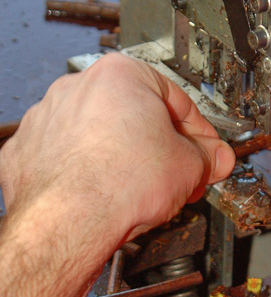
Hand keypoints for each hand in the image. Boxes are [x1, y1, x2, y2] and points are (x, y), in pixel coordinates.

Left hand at [0, 53, 234, 246]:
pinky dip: (86, 172)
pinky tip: (105, 194)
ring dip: (125, 158)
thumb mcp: (189, 167)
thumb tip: (216, 157)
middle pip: (136, 116)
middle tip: (182, 174)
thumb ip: (207, 157)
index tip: (206, 152)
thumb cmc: (118, 183)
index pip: (177, 101)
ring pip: (100, 135)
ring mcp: (48, 117)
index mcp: (121, 75)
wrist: (69, 221)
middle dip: (162, 148)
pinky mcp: (28, 150)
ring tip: (144, 189)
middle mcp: (79, 87)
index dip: (199, 133)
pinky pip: (68, 157)